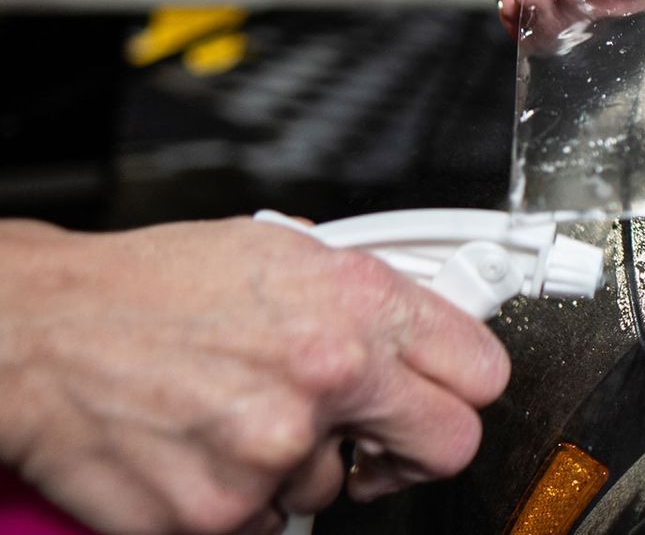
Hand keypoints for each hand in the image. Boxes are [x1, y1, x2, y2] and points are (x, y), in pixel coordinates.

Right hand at [0, 218, 509, 533]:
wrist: (41, 333)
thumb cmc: (146, 288)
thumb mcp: (279, 254)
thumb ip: (360, 297)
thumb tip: (418, 326)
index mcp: (356, 304)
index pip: (483, 369)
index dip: (465, 385)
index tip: (449, 393)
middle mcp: (328, 377)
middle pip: (449, 444)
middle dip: (415, 447)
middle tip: (380, 438)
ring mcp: (276, 452)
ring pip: (337, 486)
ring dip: (300, 464)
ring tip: (237, 414)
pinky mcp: (221, 513)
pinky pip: (266, 521)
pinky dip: (239, 496)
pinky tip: (203, 446)